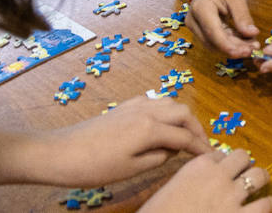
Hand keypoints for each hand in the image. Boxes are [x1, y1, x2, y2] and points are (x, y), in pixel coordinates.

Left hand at [31, 96, 210, 184]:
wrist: (60, 152)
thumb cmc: (95, 166)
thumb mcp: (131, 169)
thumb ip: (158, 158)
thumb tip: (173, 151)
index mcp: (150, 128)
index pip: (185, 137)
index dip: (201, 148)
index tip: (212, 157)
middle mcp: (146, 110)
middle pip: (183, 112)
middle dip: (196, 128)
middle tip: (201, 146)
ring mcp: (134, 105)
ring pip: (170, 102)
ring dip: (182, 117)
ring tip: (185, 136)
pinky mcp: (123, 107)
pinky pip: (154, 101)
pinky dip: (166, 110)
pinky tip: (161, 124)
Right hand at [139, 150, 271, 212]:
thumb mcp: (170, 189)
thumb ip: (189, 181)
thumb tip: (199, 185)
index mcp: (198, 166)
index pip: (220, 154)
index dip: (223, 162)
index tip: (224, 168)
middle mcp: (218, 175)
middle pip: (243, 157)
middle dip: (244, 164)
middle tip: (244, 173)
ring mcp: (231, 196)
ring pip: (258, 175)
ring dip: (260, 179)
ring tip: (261, 183)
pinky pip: (265, 204)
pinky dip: (268, 203)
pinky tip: (268, 204)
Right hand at [187, 0, 260, 57]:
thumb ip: (243, 17)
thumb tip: (253, 35)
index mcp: (201, 9)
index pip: (215, 35)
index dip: (231, 47)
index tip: (249, 51)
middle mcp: (193, 20)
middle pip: (214, 43)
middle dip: (235, 48)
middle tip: (255, 48)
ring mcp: (194, 25)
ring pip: (214, 44)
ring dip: (233, 46)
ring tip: (252, 44)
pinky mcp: (199, 28)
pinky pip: (214, 39)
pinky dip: (229, 41)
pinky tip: (244, 40)